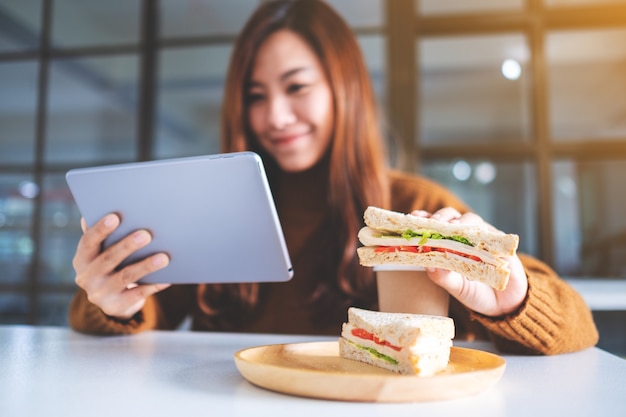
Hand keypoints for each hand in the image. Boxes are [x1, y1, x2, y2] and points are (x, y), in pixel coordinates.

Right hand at [72, 213, 170, 319]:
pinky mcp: (117, 306)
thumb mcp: (101, 252)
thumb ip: (101, 234)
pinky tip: (168, 277)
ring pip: (126, 277)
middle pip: (109, 259)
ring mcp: (100, 294)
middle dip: (128, 246)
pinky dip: (154, 285)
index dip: (100, 229)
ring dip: (146, 266)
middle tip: (147, 234)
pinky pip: (139, 294)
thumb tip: (93, 213)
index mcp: (81, 259)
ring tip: (164, 257)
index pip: (88, 242)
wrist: (112, 300)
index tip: (115, 216)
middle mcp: (86, 277)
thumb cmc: (110, 265)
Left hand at [411, 207, 527, 316]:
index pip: (433, 225)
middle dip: (441, 217)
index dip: (424, 218)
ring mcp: (482, 236)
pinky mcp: (500, 242)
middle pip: (450, 217)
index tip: (414, 217)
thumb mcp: (456, 287)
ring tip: (453, 228)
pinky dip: (484, 234)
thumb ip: (443, 277)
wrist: (503, 304)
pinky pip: (492, 233)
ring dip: (461, 222)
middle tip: (434, 223)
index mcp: (447, 242)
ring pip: (471, 219)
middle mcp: (463, 235)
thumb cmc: (474, 291)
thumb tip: (428, 265)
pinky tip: (478, 239)